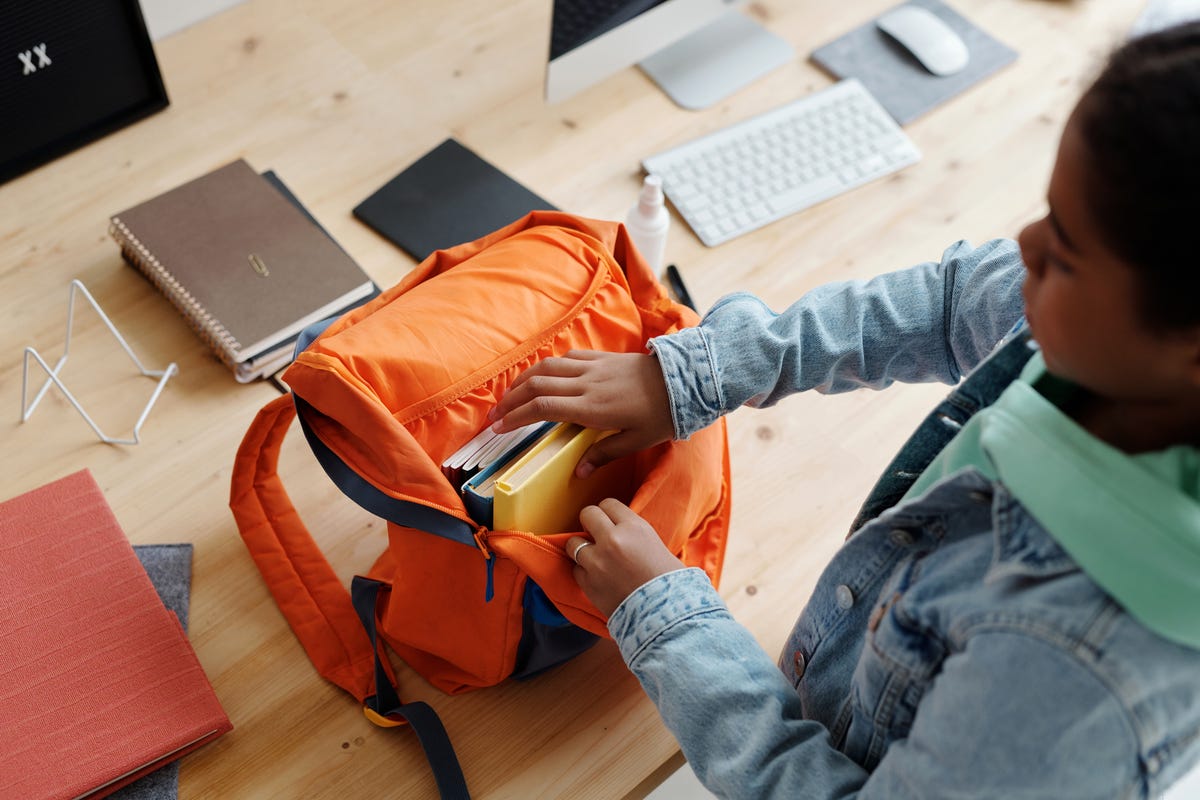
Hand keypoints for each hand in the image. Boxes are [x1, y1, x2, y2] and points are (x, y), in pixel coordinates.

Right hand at [489, 350, 674, 477]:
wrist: (685, 379)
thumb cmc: (663, 414)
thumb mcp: (636, 442)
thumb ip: (603, 454)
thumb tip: (576, 472)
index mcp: (592, 408)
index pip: (542, 409)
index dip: (516, 416)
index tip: (499, 427)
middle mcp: (586, 383)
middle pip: (535, 385)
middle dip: (509, 400)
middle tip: (493, 416)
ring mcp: (592, 367)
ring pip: (546, 368)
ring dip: (522, 381)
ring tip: (508, 396)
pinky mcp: (601, 357)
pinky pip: (565, 359)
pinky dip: (546, 368)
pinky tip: (541, 377)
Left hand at [564, 498, 684, 616]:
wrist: (665, 615)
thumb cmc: (670, 581)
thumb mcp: (657, 546)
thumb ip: (635, 535)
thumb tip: (622, 531)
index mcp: (634, 527)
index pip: (609, 504)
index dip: (608, 512)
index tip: (608, 520)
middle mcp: (612, 539)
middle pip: (588, 514)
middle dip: (590, 522)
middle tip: (595, 533)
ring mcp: (597, 561)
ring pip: (573, 542)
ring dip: (580, 548)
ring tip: (591, 557)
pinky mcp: (588, 583)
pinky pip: (575, 569)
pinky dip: (583, 573)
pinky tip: (595, 577)